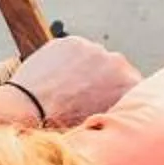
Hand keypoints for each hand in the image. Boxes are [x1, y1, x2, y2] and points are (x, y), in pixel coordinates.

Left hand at [10, 35, 140, 125]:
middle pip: (114, 68)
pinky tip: (56, 76)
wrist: (31, 108)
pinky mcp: (72, 41)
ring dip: (85, 67)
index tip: (106, 99)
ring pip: (93, 57)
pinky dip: (67, 59)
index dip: (118, 93)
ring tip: (67, 86)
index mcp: (131, 84)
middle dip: (103, 78)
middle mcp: (118, 62)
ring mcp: (93, 49)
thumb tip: (117, 103)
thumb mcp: (103, 122)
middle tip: (84, 94)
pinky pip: (74, 50)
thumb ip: (117, 105)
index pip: (133, 85)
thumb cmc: (65, 123)